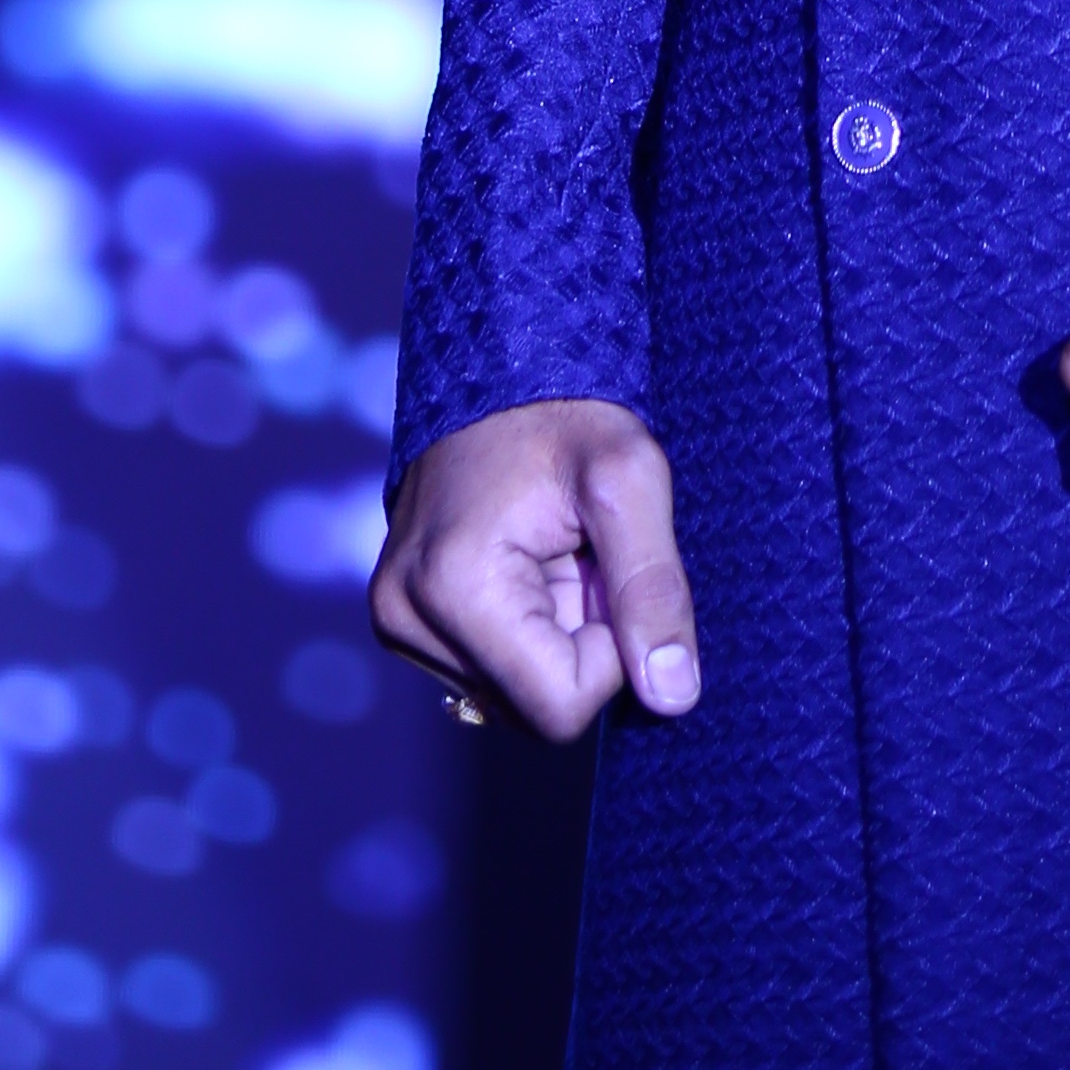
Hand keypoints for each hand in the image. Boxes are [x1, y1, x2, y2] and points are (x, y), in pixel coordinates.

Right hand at [371, 398, 701, 741]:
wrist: (498, 362)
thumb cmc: (568, 410)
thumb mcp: (630, 480)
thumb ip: (654, 588)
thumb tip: (674, 699)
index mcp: (452, 586)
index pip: (559, 707)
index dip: (609, 653)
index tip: (606, 569)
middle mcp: (404, 614)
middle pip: (532, 708)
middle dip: (579, 641)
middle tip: (580, 555)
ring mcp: (395, 619)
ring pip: (512, 695)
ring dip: (553, 635)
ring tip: (552, 551)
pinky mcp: (400, 617)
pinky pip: (487, 671)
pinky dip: (524, 629)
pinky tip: (527, 563)